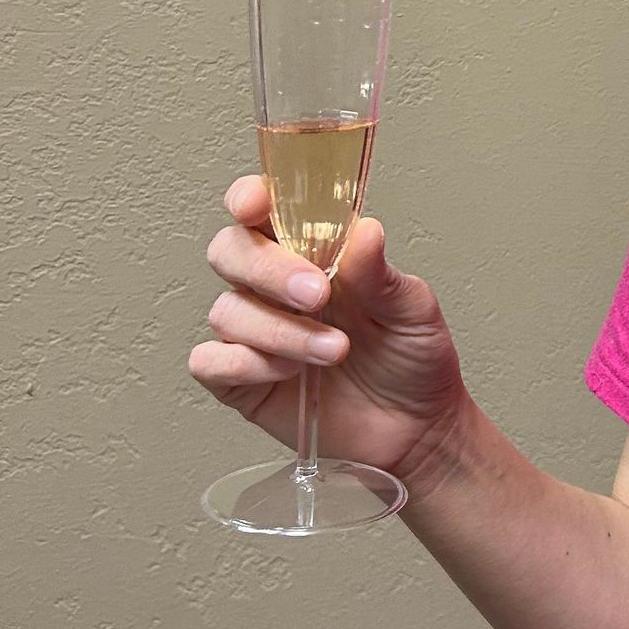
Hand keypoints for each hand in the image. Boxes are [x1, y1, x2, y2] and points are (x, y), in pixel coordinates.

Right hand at [190, 175, 468, 483]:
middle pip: (230, 251)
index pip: (262, 210)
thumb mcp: (412, 309)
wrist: (418, 429)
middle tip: (318, 295)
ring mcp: (254, 332)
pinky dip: (245, 364)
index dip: (250, 199)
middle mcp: (273, 287)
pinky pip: (210, 363)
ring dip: (281, 330)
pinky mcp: (241, 381)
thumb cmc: (413, 359)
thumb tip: (364, 232)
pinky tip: (288, 374)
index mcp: (311, 252)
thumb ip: (381, 274)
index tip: (256, 205)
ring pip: (227, 311)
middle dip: (269, 270)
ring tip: (335, 351)